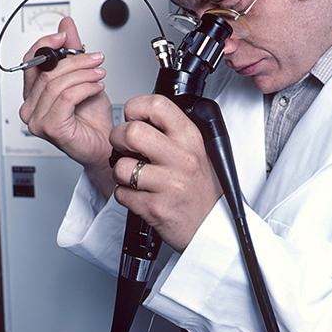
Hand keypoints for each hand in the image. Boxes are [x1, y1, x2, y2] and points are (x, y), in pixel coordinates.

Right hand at [20, 17, 113, 198]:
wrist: (106, 144)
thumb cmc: (93, 118)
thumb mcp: (84, 77)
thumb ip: (73, 51)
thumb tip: (66, 24)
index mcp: (34, 93)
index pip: (31, 62)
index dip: (46, 44)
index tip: (65, 35)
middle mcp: (31, 107)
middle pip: (46, 72)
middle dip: (75, 60)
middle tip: (96, 57)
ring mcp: (37, 120)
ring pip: (56, 84)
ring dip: (83, 74)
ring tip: (100, 73)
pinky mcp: (50, 128)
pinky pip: (66, 98)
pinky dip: (85, 88)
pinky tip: (97, 86)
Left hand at [110, 94, 222, 251]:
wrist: (214, 227)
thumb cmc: (202, 188)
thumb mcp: (197, 150)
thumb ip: (173, 132)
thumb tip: (141, 116)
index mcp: (190, 138)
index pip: (156, 104)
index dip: (135, 107)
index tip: (133, 117)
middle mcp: (181, 158)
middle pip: (131, 132)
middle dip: (118, 137)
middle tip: (123, 145)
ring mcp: (169, 184)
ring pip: (121, 166)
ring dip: (120, 171)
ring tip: (133, 175)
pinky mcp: (156, 208)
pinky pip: (121, 193)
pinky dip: (124, 194)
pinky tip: (139, 194)